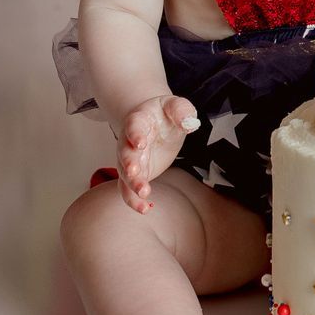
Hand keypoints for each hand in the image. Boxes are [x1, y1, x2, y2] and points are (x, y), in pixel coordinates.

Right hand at [116, 95, 198, 212]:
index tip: (140, 143)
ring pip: (125, 175)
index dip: (135, 134)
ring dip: (132, 185)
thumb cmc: (165, 114)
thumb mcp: (175, 105)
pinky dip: (134, 201)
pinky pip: (129, 190)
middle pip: (125, 153)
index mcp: (139, 120)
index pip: (134, 126)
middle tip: (134, 172)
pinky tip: (146, 209)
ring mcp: (131, 159)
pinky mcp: (136, 174)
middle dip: (129, 164)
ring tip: (144, 195)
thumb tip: (189, 122)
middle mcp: (129, 142)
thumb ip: (182, 111)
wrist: (153, 123)